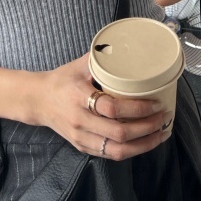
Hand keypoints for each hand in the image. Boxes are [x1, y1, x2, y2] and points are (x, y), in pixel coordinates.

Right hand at [31, 54, 170, 160]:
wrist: (37, 101)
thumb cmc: (61, 80)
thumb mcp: (78, 65)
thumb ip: (101, 58)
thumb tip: (126, 46)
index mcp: (79, 97)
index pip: (111, 107)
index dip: (137, 108)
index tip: (155, 103)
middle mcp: (80, 121)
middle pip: (119, 132)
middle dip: (146, 128)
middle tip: (163, 118)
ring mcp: (81, 137)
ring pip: (117, 150)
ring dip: (143, 144)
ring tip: (159, 135)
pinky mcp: (82, 147)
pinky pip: (110, 154)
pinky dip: (130, 151)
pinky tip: (143, 143)